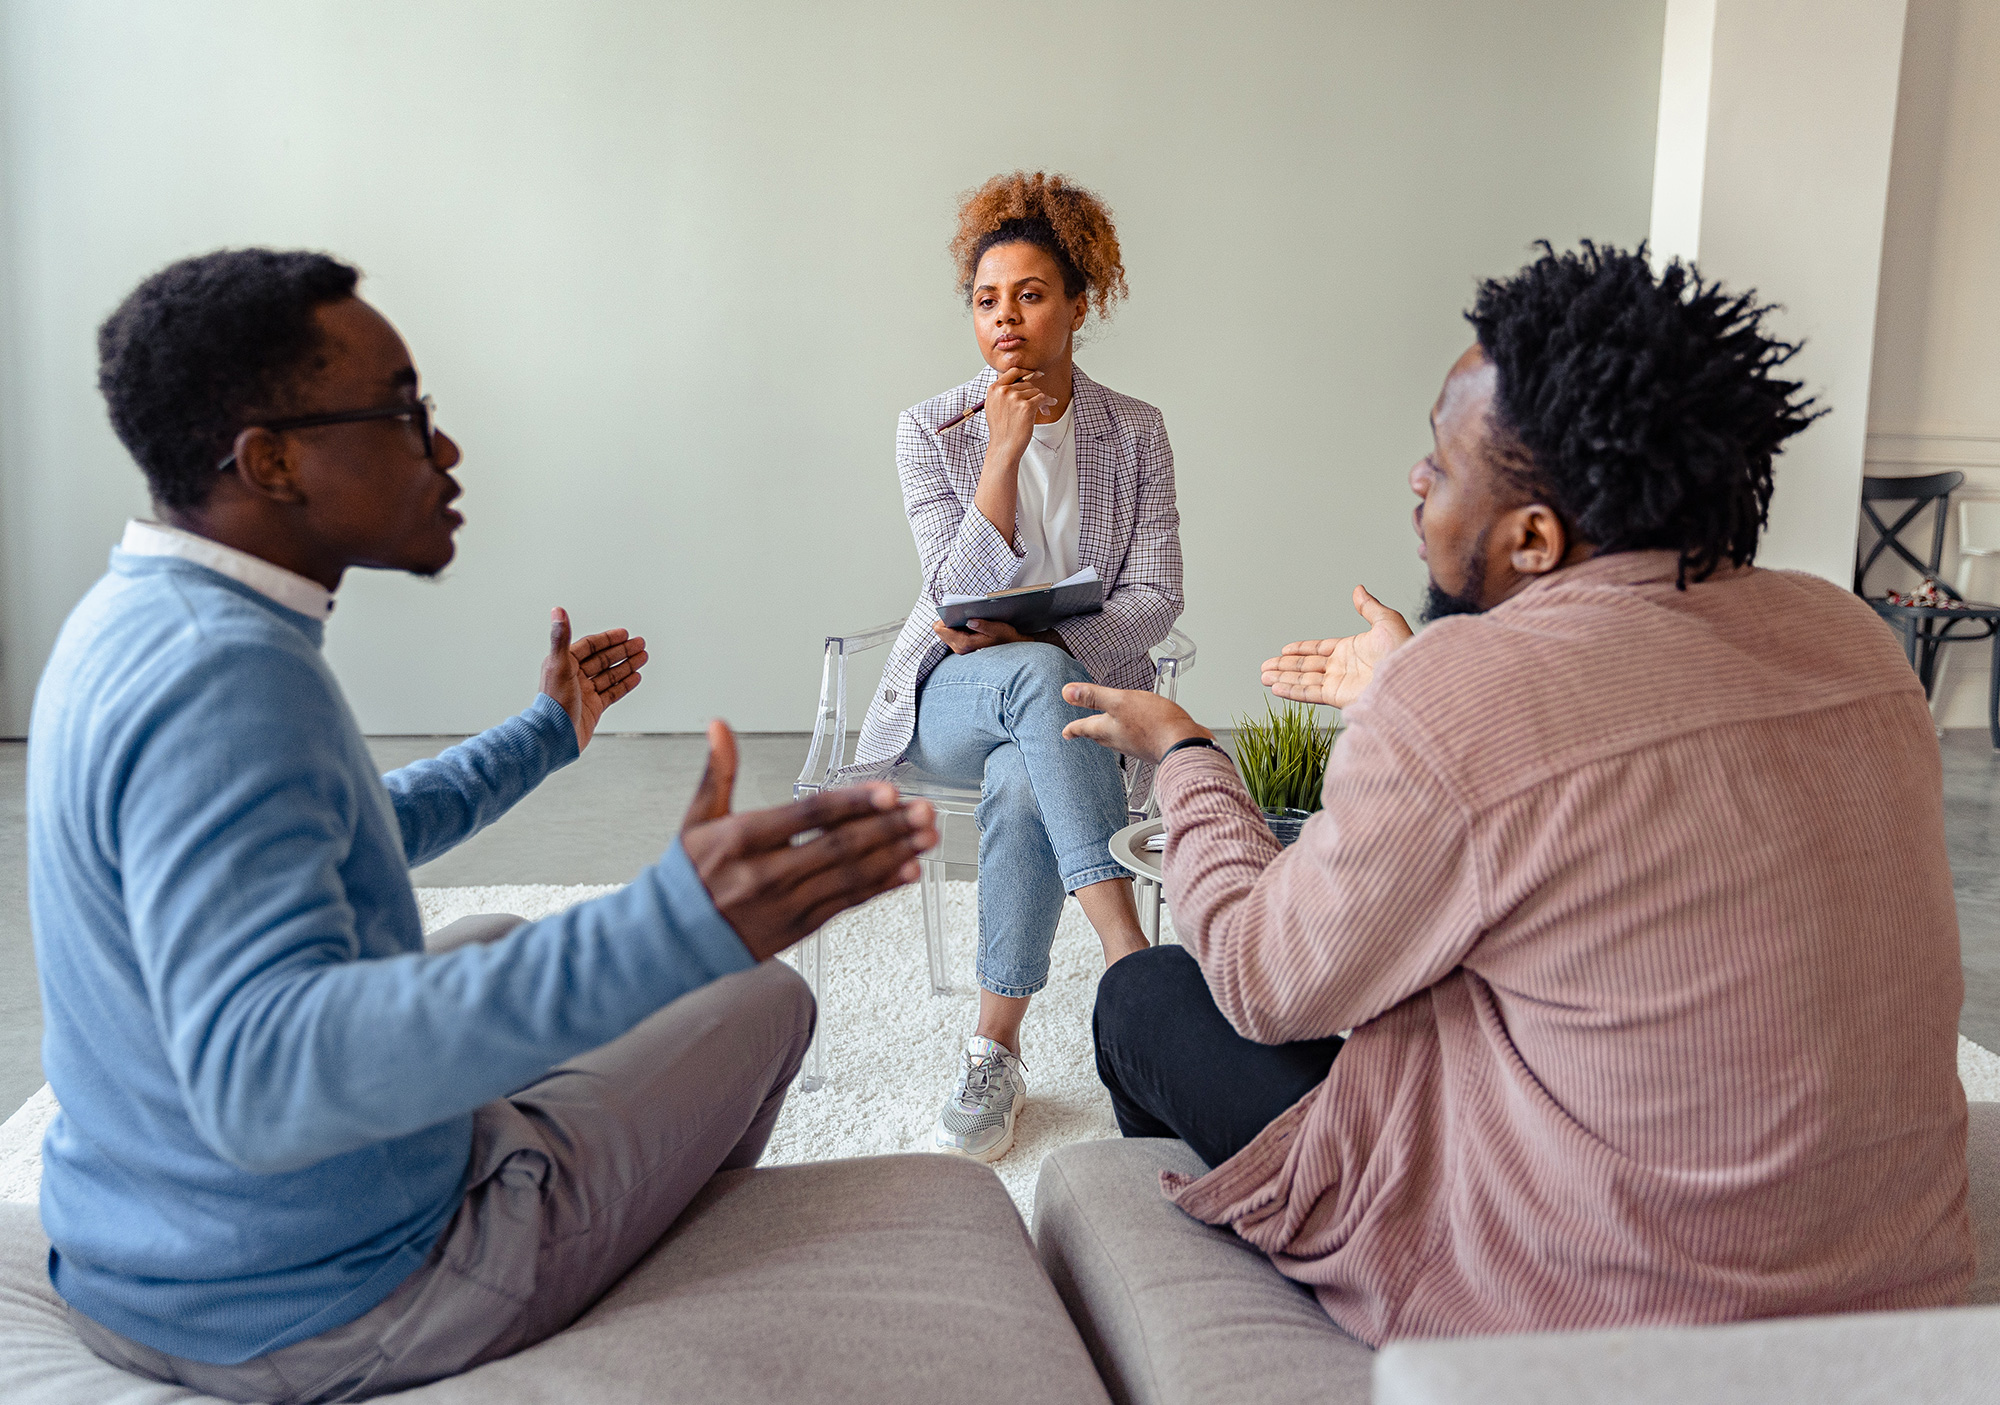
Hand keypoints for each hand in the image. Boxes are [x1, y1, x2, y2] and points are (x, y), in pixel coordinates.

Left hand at [540, 607, 646, 751]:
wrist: (554, 737)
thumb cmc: (553, 703)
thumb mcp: (559, 665)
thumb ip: (560, 637)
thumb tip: (557, 610)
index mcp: (564, 664)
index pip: (590, 646)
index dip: (608, 639)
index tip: (624, 633)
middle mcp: (574, 677)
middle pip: (602, 659)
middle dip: (622, 650)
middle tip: (640, 644)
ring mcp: (585, 693)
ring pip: (609, 675)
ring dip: (627, 665)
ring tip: (643, 657)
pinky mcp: (593, 709)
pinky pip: (612, 693)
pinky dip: (624, 684)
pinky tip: (636, 677)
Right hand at [678, 721, 939, 961]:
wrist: (670, 940)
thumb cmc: (688, 875)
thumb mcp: (696, 820)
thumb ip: (717, 772)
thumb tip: (718, 725)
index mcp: (742, 839)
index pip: (809, 815)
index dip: (853, 803)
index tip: (889, 791)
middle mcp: (767, 873)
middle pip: (839, 846)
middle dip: (889, 827)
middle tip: (925, 811)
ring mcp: (785, 904)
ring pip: (850, 876)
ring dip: (896, 855)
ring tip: (928, 836)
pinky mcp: (798, 928)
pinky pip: (847, 904)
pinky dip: (881, 887)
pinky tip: (908, 871)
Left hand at [932, 618, 1031, 653]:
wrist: (1011, 646)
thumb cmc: (1005, 637)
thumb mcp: (996, 629)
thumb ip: (982, 625)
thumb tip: (969, 621)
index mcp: (964, 643)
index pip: (941, 630)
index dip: (944, 617)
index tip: (953, 610)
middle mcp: (959, 648)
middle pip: (940, 630)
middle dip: (947, 619)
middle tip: (959, 612)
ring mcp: (960, 648)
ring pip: (944, 632)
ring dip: (952, 622)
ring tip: (963, 616)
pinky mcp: (962, 646)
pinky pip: (951, 633)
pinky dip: (955, 626)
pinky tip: (965, 621)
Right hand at [982, 366, 1057, 460]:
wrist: (1004, 447)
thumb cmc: (1001, 430)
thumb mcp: (994, 407)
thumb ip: (1001, 393)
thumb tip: (1019, 381)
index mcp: (994, 389)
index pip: (1013, 372)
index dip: (1027, 372)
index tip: (1037, 374)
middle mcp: (1003, 391)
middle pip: (1027, 384)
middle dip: (1035, 393)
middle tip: (1040, 403)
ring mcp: (1014, 398)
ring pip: (1035, 391)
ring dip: (1041, 400)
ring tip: (1043, 409)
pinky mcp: (1026, 406)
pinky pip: (1042, 398)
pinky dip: (1048, 401)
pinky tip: (1050, 404)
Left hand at [1060, 682, 1211, 763]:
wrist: (1183, 744)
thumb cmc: (1154, 724)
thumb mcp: (1120, 701)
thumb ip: (1094, 696)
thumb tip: (1067, 692)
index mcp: (1107, 729)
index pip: (1084, 728)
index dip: (1073, 728)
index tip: (1066, 732)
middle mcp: (1119, 740)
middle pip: (1099, 735)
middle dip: (1090, 731)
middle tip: (1082, 731)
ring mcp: (1136, 745)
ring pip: (1116, 740)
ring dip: (1108, 734)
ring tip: (1106, 731)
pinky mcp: (1151, 746)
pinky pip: (1135, 741)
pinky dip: (1130, 735)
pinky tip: (1137, 731)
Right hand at [1261, 586, 1412, 709]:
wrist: (1411, 678)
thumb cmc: (1404, 650)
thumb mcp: (1386, 621)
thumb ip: (1369, 607)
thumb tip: (1359, 590)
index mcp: (1352, 650)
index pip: (1320, 650)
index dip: (1302, 650)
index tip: (1285, 650)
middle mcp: (1343, 668)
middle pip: (1307, 666)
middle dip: (1285, 666)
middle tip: (1265, 666)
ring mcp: (1339, 683)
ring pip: (1303, 679)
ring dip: (1282, 677)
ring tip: (1264, 676)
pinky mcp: (1338, 696)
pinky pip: (1309, 692)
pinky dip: (1291, 690)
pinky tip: (1276, 687)